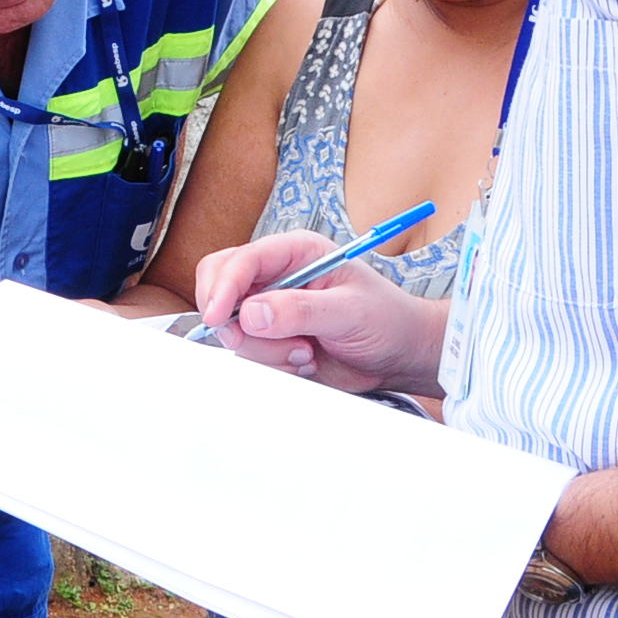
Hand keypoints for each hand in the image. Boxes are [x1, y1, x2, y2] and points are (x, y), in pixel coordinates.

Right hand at [193, 231, 448, 396]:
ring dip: (267, 350)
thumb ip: (301, 310)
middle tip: (260, 338)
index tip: (218, 317)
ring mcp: (270, 310)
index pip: (241, 260)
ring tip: (308, 351)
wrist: (399, 355)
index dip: (223, 286)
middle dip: (233, 319)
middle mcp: (276, 277)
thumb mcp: (350, 310)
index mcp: (295, 253)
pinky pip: (249, 353)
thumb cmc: (387, 319)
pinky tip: (306, 360)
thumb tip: (252, 314)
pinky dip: (273, 364)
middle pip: (220, 286)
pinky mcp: (271, 340)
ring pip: (233, 329)